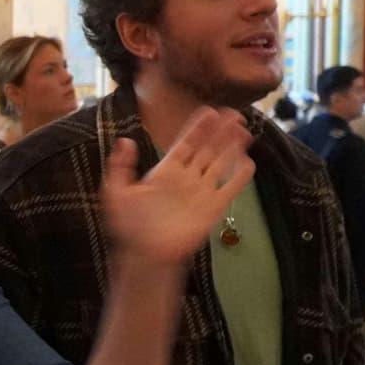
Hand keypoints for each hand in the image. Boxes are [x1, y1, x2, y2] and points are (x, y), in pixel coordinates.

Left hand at [102, 109, 254, 267]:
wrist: (145, 254)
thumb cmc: (129, 226)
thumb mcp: (116, 193)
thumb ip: (120, 166)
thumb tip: (124, 140)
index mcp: (165, 170)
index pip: (186, 143)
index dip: (198, 127)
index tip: (210, 111)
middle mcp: (186, 177)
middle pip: (208, 148)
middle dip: (221, 131)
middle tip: (234, 113)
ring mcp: (201, 192)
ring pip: (221, 163)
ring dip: (233, 147)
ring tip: (244, 129)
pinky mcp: (212, 208)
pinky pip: (230, 188)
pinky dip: (240, 175)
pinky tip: (248, 161)